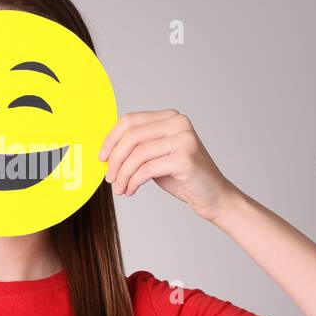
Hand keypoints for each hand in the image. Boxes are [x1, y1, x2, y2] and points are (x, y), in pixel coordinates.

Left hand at [99, 109, 237, 220]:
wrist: (214, 197)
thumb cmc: (183, 178)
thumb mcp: (156, 157)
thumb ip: (137, 147)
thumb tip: (105, 150)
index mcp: (171, 117)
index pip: (131, 120)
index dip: (111, 139)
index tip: (101, 158)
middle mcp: (179, 123)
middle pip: (132, 135)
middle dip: (115, 159)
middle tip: (109, 178)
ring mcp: (184, 139)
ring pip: (138, 154)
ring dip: (123, 174)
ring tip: (119, 189)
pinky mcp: (186, 158)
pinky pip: (147, 169)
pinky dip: (133, 182)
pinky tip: (131, 191)